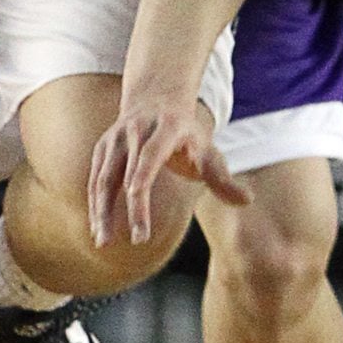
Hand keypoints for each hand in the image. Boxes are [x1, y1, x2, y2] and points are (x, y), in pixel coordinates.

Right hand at [88, 93, 250, 247]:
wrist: (155, 100)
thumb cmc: (186, 134)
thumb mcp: (207, 150)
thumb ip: (222, 178)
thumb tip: (247, 201)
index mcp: (165, 128)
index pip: (151, 152)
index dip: (143, 171)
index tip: (136, 193)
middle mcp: (135, 130)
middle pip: (126, 171)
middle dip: (130, 207)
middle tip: (138, 240)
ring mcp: (115, 139)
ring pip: (104, 178)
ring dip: (102, 211)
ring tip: (104, 242)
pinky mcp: (102, 149)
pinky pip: (96, 180)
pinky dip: (95, 206)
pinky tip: (98, 230)